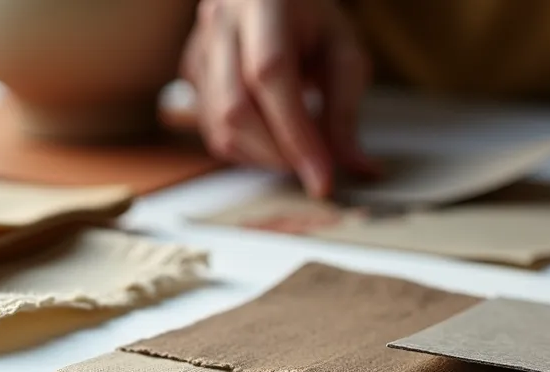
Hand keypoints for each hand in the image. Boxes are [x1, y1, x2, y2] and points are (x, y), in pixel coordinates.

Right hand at [180, 0, 378, 197]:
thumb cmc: (313, 19)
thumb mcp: (343, 52)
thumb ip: (346, 110)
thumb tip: (358, 168)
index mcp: (263, 3)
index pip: (270, 76)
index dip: (295, 133)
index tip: (322, 177)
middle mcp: (221, 21)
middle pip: (235, 109)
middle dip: (277, 153)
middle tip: (312, 167)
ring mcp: (199, 47)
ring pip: (217, 126)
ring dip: (260, 155)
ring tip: (294, 151)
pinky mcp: (191, 71)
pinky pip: (209, 126)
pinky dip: (243, 147)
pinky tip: (270, 137)